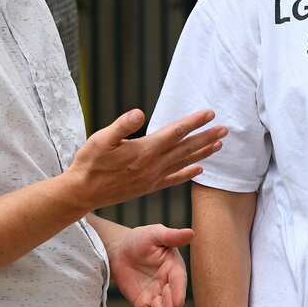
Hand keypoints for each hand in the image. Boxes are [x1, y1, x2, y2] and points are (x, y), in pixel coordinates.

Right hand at [67, 108, 225, 210]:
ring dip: (203, 153)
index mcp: (144, 150)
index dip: (194, 122)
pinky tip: (199, 170)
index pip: (175, 132)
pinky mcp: (149, 187)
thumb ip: (121, 126)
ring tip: (219, 144)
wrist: (82, 193)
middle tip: (225, 129)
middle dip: (206, 137)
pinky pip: (174, 179)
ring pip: (184, 162)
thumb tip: (138, 113)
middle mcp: (153, 164)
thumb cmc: (89, 162)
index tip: (210, 114)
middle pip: (186, 148)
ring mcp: (153, 177)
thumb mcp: (100, 139)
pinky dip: (188, 173)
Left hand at [106, 223, 191, 306]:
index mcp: (174, 267)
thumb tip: (192, 233)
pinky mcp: (143, 302)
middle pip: (170, 298)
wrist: (119, 249)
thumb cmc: (140, 239)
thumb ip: (172, 236)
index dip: (178, 291)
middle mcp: (168, 283)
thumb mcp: (155, 234)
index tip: (178, 302)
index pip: (178, 280)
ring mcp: (156, 294)